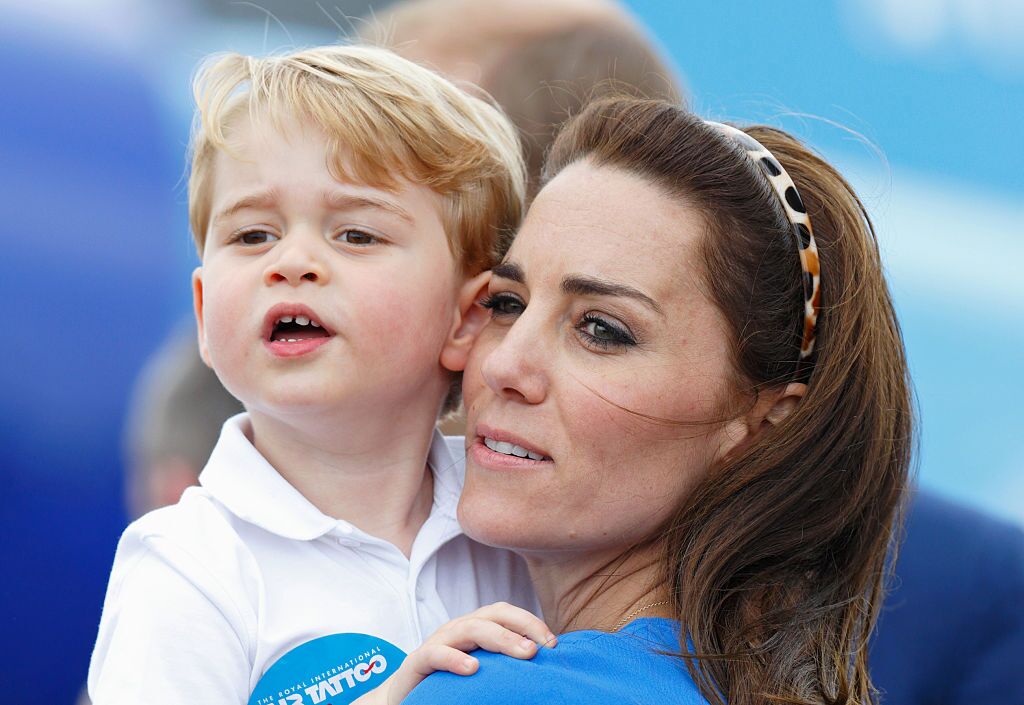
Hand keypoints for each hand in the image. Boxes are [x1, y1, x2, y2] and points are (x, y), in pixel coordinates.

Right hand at [352, 602, 555, 704]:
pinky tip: (473, 669)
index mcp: (475, 629)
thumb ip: (503, 664)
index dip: (530, 622)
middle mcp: (458, 630)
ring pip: (469, 629)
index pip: (505, 613)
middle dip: (521, 626)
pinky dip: (455, 659)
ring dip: (499, 638)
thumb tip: (544, 669)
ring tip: (523, 653)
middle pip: (492, 615)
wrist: (403, 697)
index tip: (554, 644)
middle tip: (542, 648)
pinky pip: (436, 654)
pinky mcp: (417, 662)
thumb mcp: (481, 670)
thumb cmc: (447, 683)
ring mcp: (438, 643)